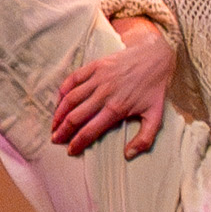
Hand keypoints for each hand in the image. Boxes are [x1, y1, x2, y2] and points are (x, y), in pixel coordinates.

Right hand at [49, 29, 176, 156]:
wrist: (156, 56)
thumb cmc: (155, 89)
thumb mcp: (156, 116)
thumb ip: (144, 139)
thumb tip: (128, 155)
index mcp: (117, 108)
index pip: (91, 130)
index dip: (78, 142)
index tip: (70, 151)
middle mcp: (103, 94)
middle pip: (76, 116)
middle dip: (63, 131)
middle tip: (55, 140)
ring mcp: (97, 79)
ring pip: (71, 98)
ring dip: (59, 114)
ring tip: (54, 125)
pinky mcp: (94, 66)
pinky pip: (73, 79)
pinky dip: (63, 91)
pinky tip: (59, 101)